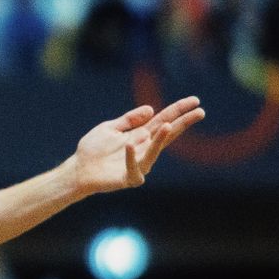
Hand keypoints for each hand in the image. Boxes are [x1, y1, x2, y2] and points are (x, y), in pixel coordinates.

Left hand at [68, 96, 204, 194]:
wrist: (78, 169)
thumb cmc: (94, 149)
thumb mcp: (111, 128)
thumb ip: (129, 119)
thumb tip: (152, 109)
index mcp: (141, 135)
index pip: (163, 120)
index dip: (178, 110)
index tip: (195, 100)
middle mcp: (143, 149)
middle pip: (166, 135)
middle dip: (183, 123)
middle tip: (200, 112)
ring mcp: (138, 164)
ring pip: (154, 151)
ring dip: (161, 139)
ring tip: (169, 125)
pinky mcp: (128, 178)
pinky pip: (134, 169)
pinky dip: (131, 158)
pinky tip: (129, 145)